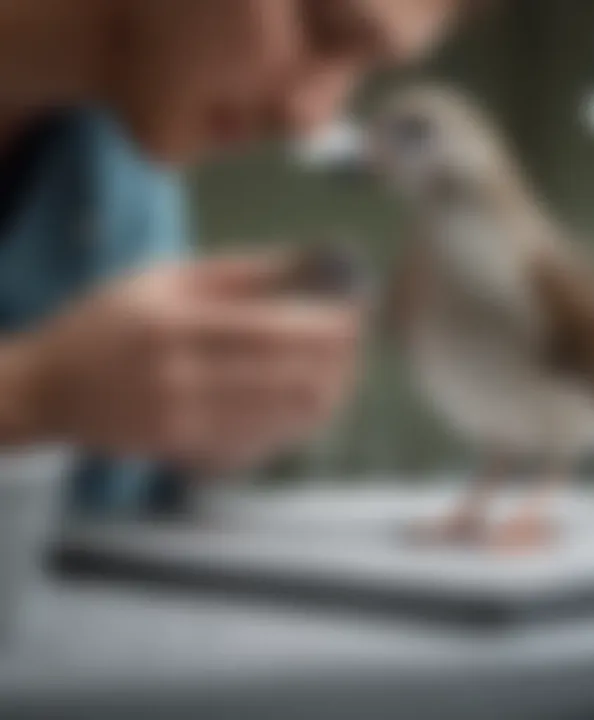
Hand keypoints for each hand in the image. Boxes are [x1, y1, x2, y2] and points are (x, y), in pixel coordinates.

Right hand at [22, 253, 361, 467]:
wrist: (52, 388)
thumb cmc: (110, 321)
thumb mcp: (164, 278)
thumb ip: (238, 272)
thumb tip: (308, 262)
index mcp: (175, 324)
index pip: (270, 331)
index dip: (323, 328)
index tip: (356, 316)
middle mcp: (181, 379)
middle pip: (287, 379)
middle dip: (337, 363)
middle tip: (357, 346)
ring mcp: (185, 424)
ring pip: (284, 419)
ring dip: (326, 395)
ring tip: (343, 373)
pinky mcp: (187, 451)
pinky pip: (262, 443)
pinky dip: (295, 423)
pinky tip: (307, 404)